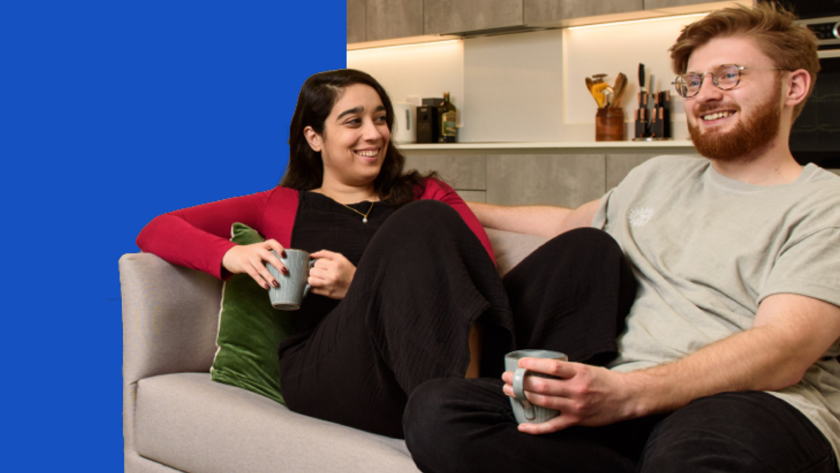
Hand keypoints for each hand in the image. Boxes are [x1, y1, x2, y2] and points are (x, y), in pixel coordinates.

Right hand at [221, 239, 286, 289]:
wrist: (231, 255)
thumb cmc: (250, 255)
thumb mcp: (258, 251)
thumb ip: (269, 256)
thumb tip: (284, 269)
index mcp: (262, 246)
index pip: (272, 243)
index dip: (279, 248)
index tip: (285, 255)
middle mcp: (257, 250)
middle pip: (268, 256)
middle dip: (277, 264)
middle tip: (285, 272)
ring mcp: (250, 257)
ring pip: (261, 268)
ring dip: (269, 276)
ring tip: (276, 284)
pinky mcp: (244, 265)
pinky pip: (254, 274)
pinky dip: (261, 281)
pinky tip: (267, 286)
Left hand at [308, 250, 355, 298]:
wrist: (357, 285)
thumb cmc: (348, 270)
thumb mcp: (340, 258)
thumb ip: (325, 254)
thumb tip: (311, 255)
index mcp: (335, 265)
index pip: (317, 263)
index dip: (318, 264)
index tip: (322, 266)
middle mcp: (332, 275)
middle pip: (312, 271)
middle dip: (315, 271)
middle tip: (321, 272)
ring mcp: (329, 285)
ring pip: (311, 280)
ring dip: (312, 279)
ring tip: (318, 278)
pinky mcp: (328, 293)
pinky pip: (313, 290)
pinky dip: (313, 287)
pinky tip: (319, 285)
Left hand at [502, 357, 638, 433]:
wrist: (625, 398)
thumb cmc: (604, 380)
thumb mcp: (586, 368)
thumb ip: (566, 369)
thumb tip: (541, 367)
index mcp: (579, 372)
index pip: (552, 367)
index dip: (533, 365)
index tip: (521, 363)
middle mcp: (576, 389)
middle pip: (543, 386)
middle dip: (521, 382)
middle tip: (507, 378)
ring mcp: (576, 406)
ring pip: (544, 402)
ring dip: (523, 397)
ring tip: (509, 391)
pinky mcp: (576, 420)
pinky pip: (553, 426)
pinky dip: (536, 428)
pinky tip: (522, 425)